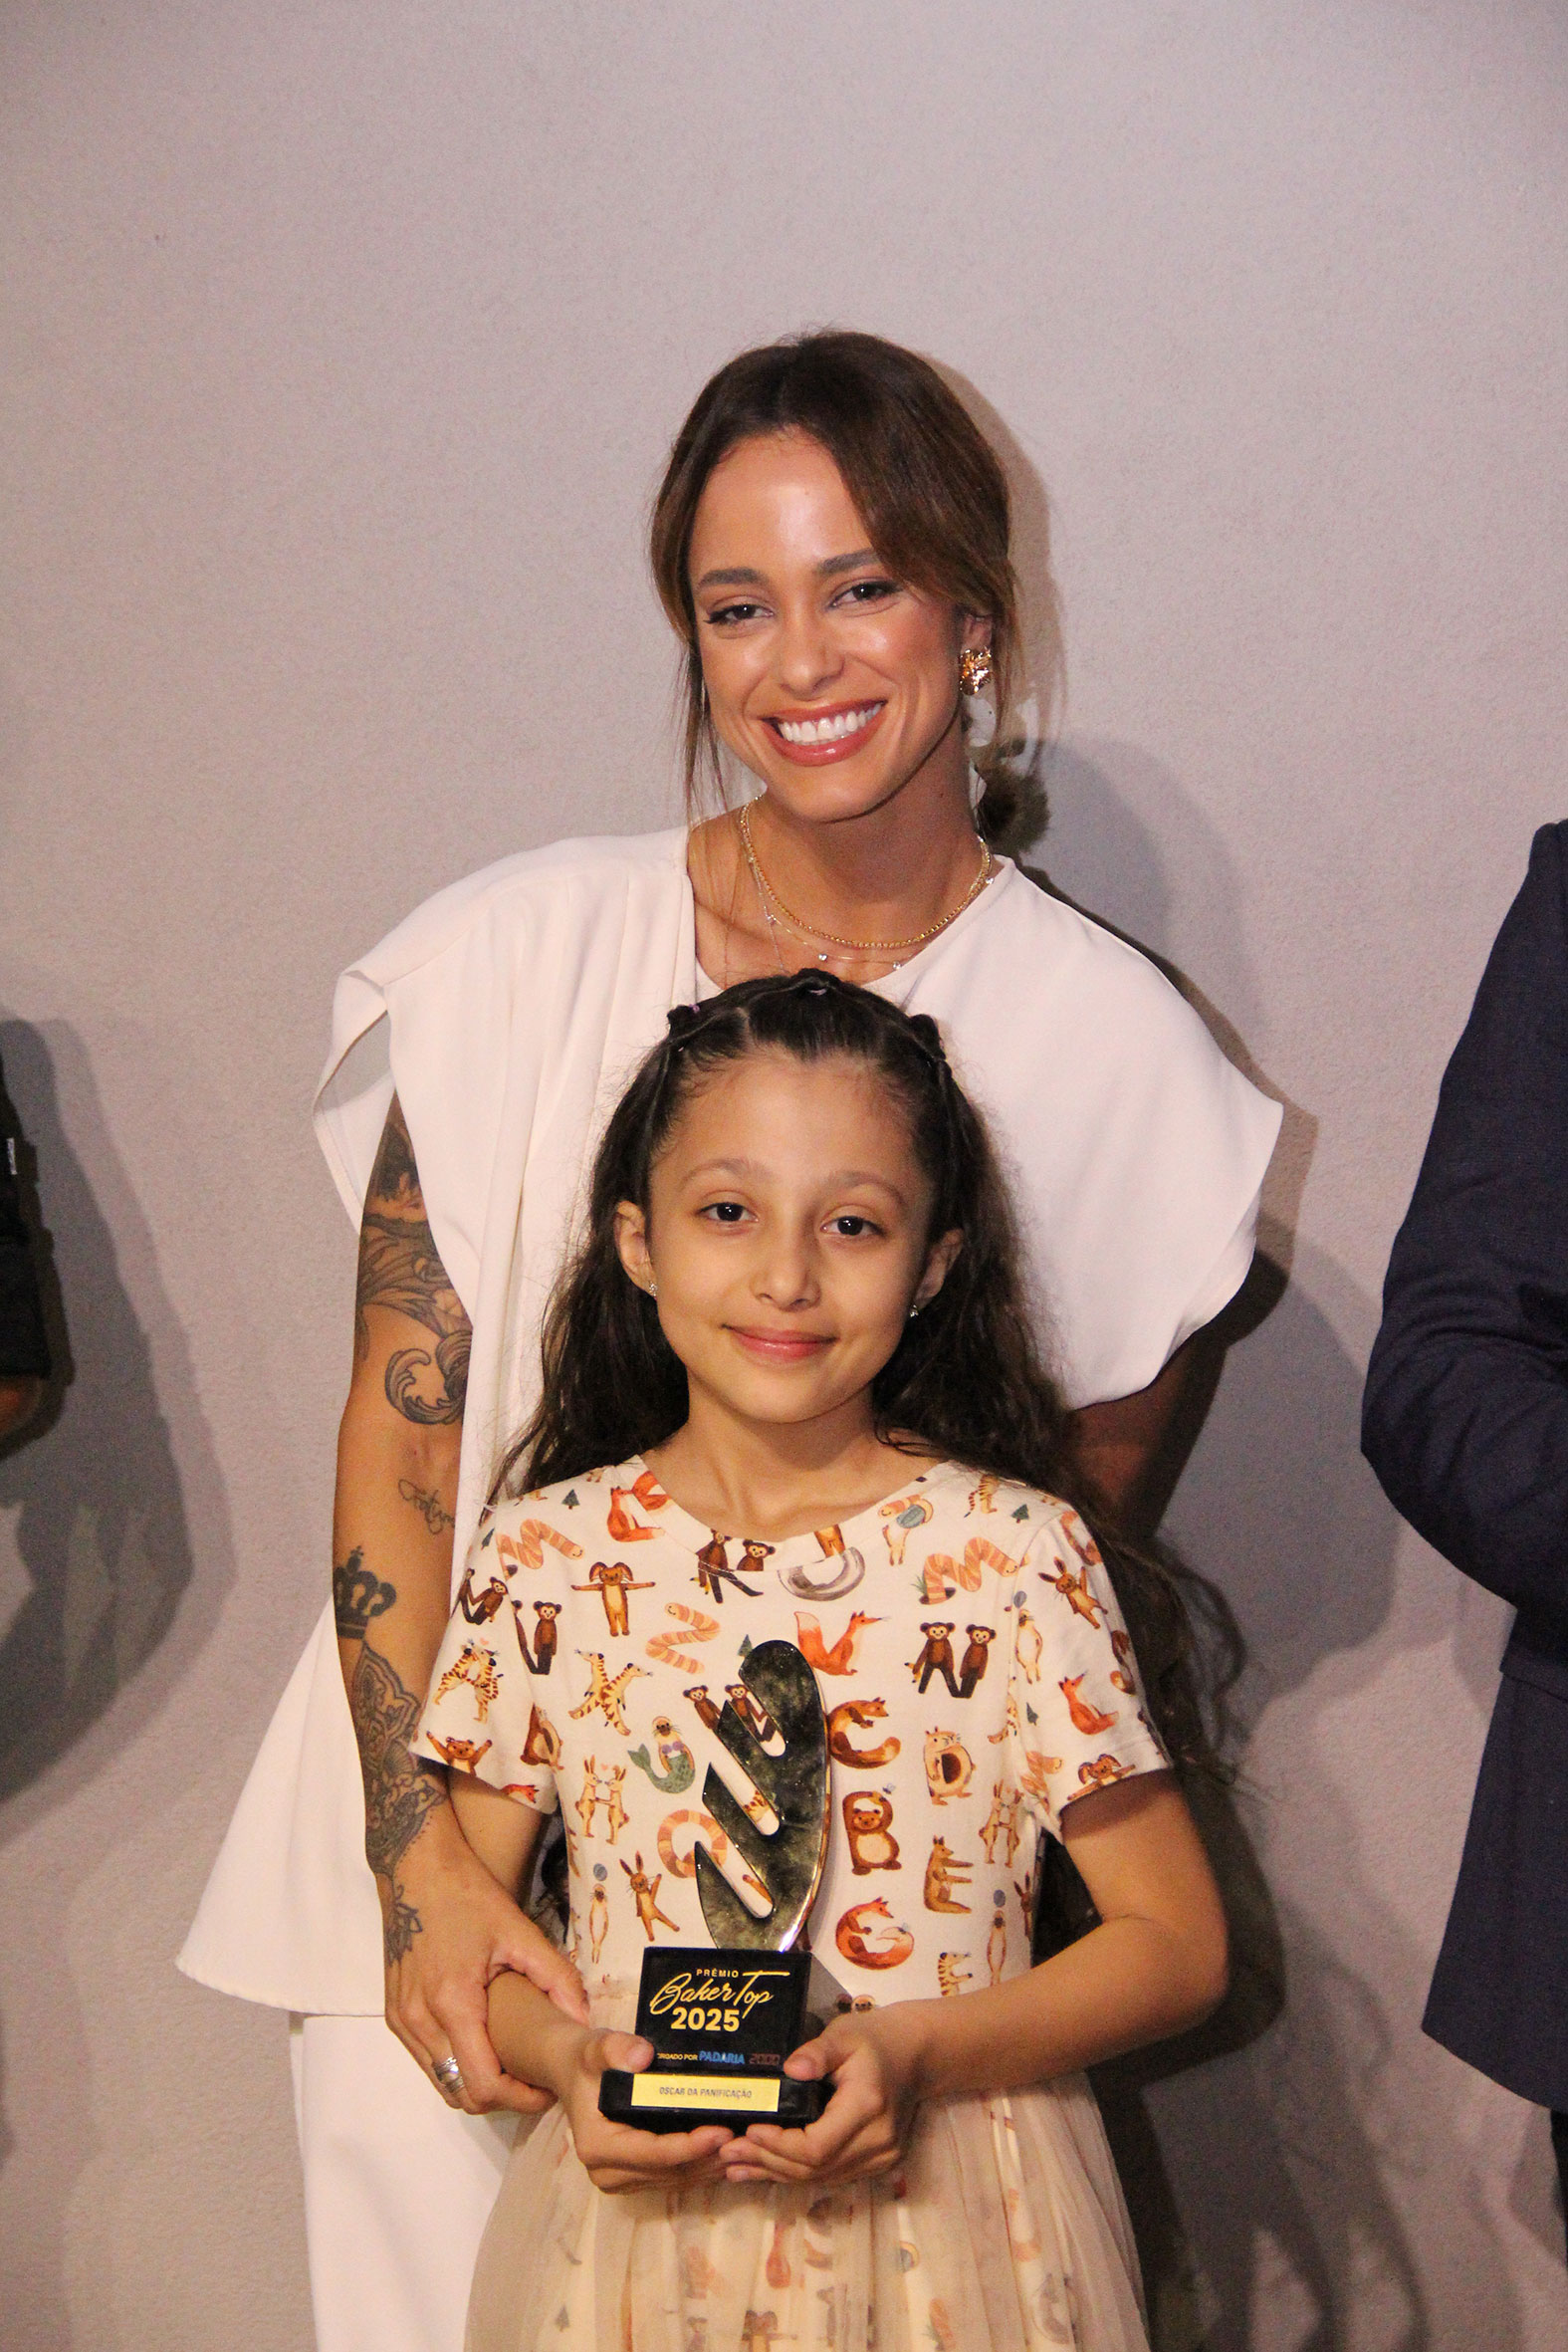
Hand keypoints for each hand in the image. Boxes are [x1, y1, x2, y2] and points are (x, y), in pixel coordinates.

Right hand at [385, 1808, 587, 2115]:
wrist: (415, 1869)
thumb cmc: (468, 1895)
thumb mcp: (520, 1931)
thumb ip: (557, 1978)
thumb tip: (585, 2021)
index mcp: (452, 2003)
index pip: (482, 2086)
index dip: (518, 2098)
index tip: (546, 2086)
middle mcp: (420, 2021)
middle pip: (460, 2094)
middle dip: (500, 2097)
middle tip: (533, 2078)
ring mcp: (402, 2020)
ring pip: (441, 2082)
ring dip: (476, 2083)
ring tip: (512, 2062)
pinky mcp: (394, 2015)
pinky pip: (427, 2060)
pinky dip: (455, 2064)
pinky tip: (482, 2043)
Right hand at [543, 2023, 734, 2194]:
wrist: (575, 2074)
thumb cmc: (587, 2061)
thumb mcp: (597, 2046)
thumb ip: (616, 2048)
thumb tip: (643, 2056)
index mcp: (597, 2147)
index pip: (654, 2154)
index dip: (691, 2146)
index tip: (723, 2131)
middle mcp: (607, 2173)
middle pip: (670, 2173)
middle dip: (709, 2158)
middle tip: (747, 2141)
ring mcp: (621, 2180)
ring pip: (676, 2180)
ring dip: (711, 2167)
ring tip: (745, 2147)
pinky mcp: (634, 2179)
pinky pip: (674, 2178)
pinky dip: (701, 2167)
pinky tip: (727, 2152)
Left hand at [721, 2008, 925, 2187]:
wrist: (917, 2054)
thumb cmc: (876, 2038)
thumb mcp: (845, 2034)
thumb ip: (818, 2052)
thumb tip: (790, 2068)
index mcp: (867, 2108)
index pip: (817, 2147)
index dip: (779, 2146)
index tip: (749, 2131)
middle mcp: (877, 2143)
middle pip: (815, 2169)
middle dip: (768, 2163)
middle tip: (727, 2153)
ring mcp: (881, 2159)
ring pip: (821, 2178)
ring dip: (777, 2174)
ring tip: (736, 2168)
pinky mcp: (877, 2164)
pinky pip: (831, 2175)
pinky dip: (797, 2173)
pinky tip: (767, 2170)